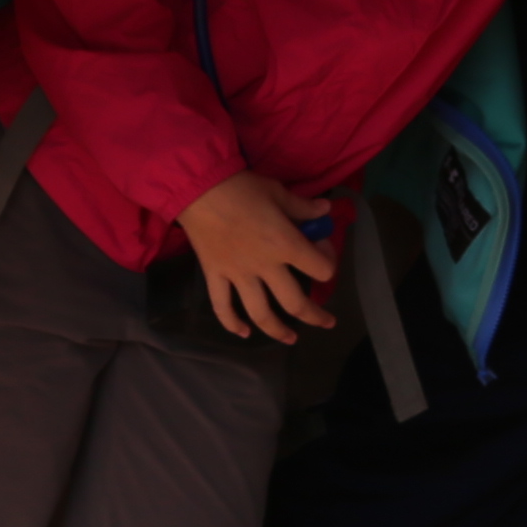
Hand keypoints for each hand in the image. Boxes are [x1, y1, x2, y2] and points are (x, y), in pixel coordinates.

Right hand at [178, 171, 336, 339]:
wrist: (197, 189)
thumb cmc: (241, 187)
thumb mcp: (278, 192)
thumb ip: (303, 207)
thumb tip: (326, 212)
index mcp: (286, 245)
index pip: (320, 268)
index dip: (329, 261)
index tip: (323, 249)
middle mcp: (265, 267)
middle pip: (296, 303)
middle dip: (315, 316)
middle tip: (327, 322)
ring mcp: (238, 275)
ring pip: (261, 313)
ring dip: (278, 331)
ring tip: (291, 339)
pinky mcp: (215, 276)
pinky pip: (222, 306)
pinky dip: (232, 323)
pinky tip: (244, 333)